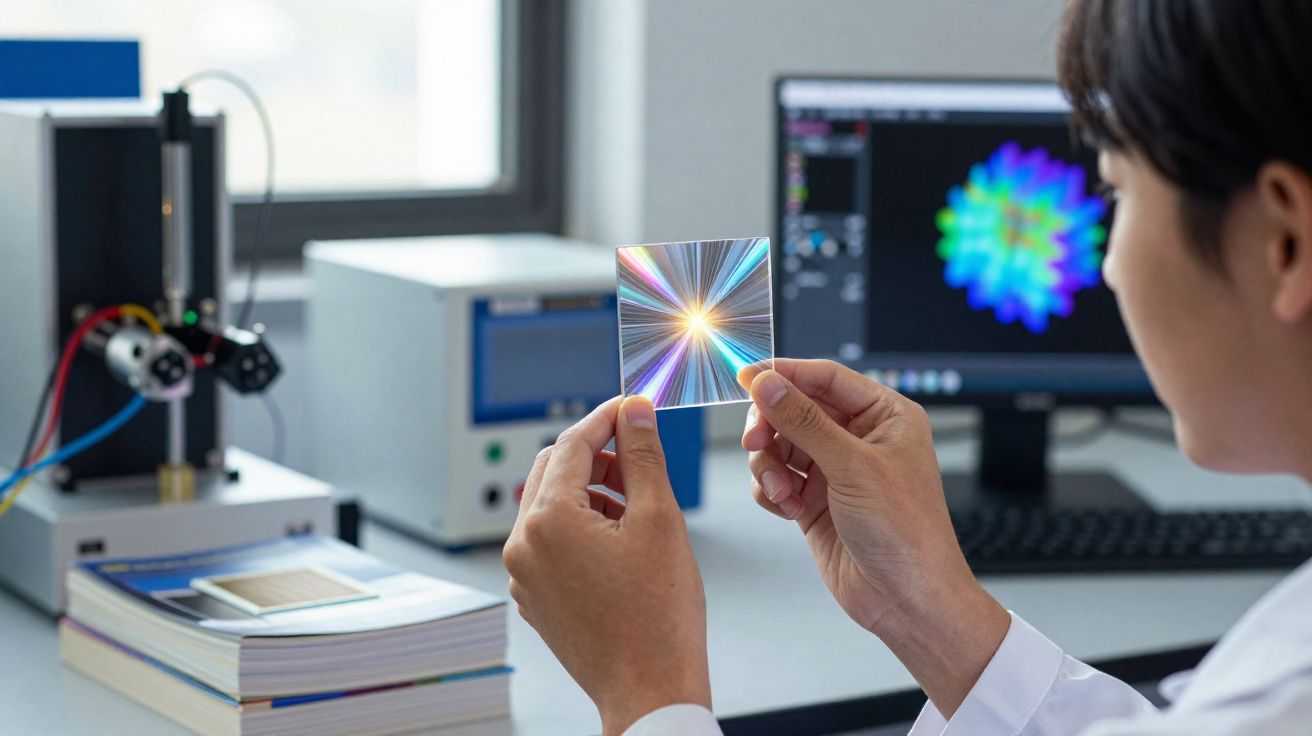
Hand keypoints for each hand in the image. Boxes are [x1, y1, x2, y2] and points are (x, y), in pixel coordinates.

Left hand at [503, 396, 710, 734]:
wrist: (650, 690)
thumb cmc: (658, 617)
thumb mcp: (659, 519)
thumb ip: (643, 455)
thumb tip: (635, 413)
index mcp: (548, 521)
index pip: (573, 443)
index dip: (608, 418)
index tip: (633, 407)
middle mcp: (523, 546)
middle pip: (554, 470)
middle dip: (598, 455)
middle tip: (640, 455)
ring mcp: (524, 575)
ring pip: (552, 507)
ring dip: (591, 492)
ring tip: (639, 507)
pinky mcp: (534, 597)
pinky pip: (550, 543)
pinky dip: (581, 527)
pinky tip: (621, 541)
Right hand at [739, 359, 1008, 715]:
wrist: (906, 599)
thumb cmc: (905, 532)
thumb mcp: (852, 466)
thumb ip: (804, 421)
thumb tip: (768, 384)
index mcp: (885, 416)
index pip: (826, 378)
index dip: (785, 376)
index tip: (747, 378)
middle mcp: (860, 439)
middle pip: (796, 410)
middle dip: (771, 426)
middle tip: (755, 441)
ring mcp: (836, 471)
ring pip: (780, 446)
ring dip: (769, 465)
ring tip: (781, 490)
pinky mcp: (815, 502)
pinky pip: (777, 479)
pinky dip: (772, 491)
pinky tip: (786, 509)